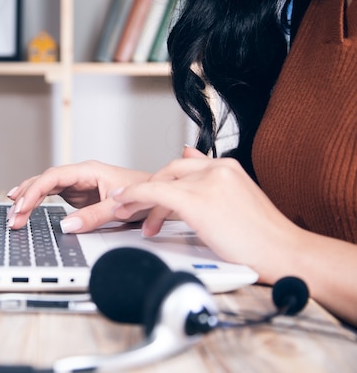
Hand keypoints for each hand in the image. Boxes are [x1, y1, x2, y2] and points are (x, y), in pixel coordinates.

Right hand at [6, 160, 151, 232]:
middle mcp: (80, 175)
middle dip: (26, 197)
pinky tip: (25, 206)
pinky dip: (38, 202)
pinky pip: (52, 195)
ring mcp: (78, 184)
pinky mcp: (79, 195)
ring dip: (28, 200)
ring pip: (46, 187)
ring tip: (13, 215)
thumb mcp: (118, 208)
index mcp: (88, 171)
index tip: (22, 206)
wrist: (157, 196)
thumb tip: (67, 226)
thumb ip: (93, 217)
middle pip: (44, 181)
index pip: (53, 177)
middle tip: (12, 217)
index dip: (35, 191)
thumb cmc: (143, 194)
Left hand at [111, 147, 298, 272]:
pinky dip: (136, 197)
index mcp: (227, 167)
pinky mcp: (198, 200)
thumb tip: (189, 156)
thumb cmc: (263, 237)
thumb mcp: (237, 200)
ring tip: (126, 215)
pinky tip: (126, 205)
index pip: (183, 167)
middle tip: (128, 205)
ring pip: (159, 183)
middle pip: (168, 172)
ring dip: (138, 200)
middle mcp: (217, 169)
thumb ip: (212, 180)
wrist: (285, 254)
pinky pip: (156, 192)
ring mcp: (208, 182)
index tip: (145, 194)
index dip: (160, 182)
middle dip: (145, 189)